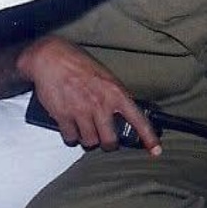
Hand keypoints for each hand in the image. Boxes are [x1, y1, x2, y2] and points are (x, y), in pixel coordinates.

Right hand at [18, 36, 159, 152]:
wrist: (50, 57)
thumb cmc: (78, 63)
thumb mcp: (104, 75)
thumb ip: (113, 95)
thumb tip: (119, 113)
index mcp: (115, 92)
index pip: (138, 119)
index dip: (148, 137)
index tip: (156, 150)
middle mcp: (100, 104)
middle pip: (110, 141)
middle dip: (108, 144)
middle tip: (105, 140)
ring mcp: (81, 111)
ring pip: (89, 142)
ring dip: (87, 139)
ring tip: (85, 129)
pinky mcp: (63, 116)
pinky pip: (70, 138)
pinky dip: (71, 136)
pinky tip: (71, 127)